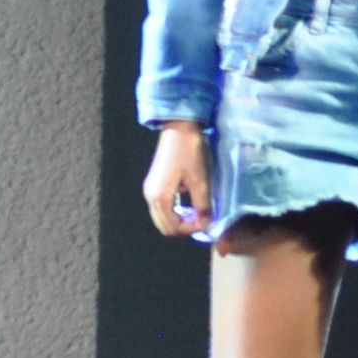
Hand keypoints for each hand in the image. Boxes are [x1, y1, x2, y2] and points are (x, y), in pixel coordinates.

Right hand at [142, 120, 216, 242]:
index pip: (173, 227)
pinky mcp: (154, 183)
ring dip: (179, 220)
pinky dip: (174, 212)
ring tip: (197, 213)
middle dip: (184, 228)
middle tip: (202, 220)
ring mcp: (150, 189)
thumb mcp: (200, 181)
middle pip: (164, 226)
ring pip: (162, 218)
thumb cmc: (190, 153)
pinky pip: (162, 207)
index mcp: (160, 198)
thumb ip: (202, 206)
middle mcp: (150, 196)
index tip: (208, 222)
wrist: (179, 128)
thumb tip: (207, 223)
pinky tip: (188, 204)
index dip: (192, 229)